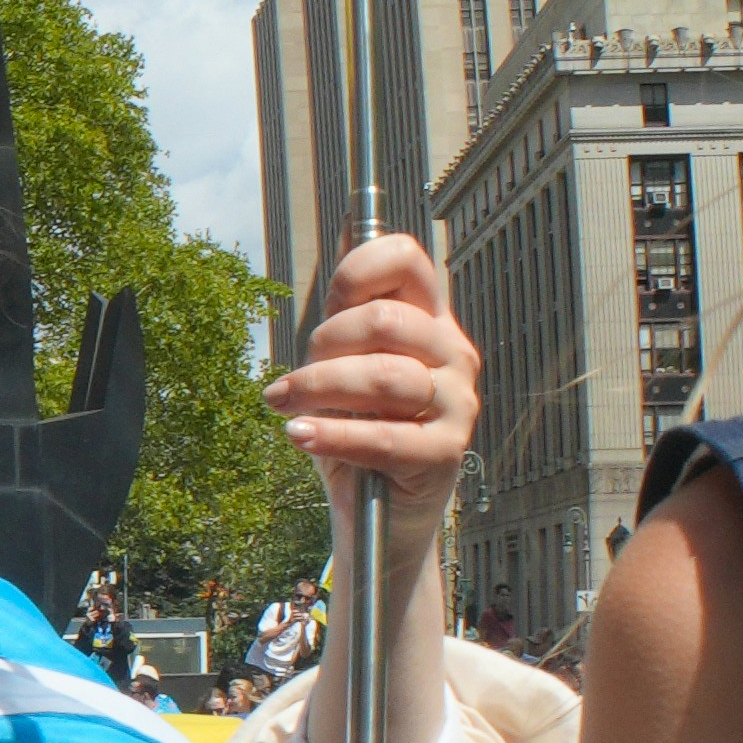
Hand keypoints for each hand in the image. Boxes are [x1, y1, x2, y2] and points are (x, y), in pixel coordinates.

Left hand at [277, 233, 475, 513]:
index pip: (406, 259)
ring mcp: (458, 402)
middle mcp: (452, 353)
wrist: (379, 514)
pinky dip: (332, 435)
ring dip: (317, 389)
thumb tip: (345, 228)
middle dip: (324, 345)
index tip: (325, 306)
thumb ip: (346, 313)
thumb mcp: (344, 364)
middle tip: (291, 380)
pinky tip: (299, 436)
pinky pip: (385, 436)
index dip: (357, 270)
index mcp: (429, 320)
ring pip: (384, 376)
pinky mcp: (446, 452)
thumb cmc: (358, 430)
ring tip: (284, 405)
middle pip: (384, 320)